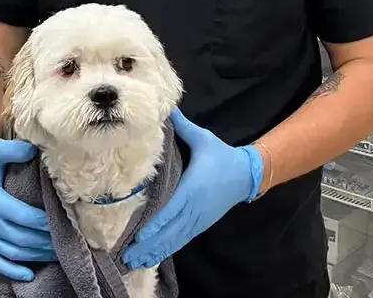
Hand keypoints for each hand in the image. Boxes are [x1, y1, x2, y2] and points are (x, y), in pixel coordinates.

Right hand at [0, 139, 56, 280]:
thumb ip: (16, 149)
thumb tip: (36, 150)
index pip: (22, 216)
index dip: (43, 221)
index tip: (62, 220)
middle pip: (19, 238)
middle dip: (45, 241)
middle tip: (67, 239)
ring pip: (11, 252)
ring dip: (35, 255)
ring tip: (56, 252)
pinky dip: (12, 271)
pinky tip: (30, 274)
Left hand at [122, 107, 262, 269]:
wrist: (246, 173)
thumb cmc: (221, 155)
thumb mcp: (202, 138)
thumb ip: (182, 126)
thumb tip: (167, 110)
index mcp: (193, 188)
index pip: (171, 210)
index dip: (154, 225)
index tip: (138, 235)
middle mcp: (194, 208)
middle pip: (169, 231)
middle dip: (148, 245)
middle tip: (127, 256)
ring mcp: (199, 219)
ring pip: (175, 239)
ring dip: (155, 251)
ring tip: (135, 262)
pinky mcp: (201, 223)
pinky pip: (182, 239)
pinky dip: (167, 248)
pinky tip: (154, 256)